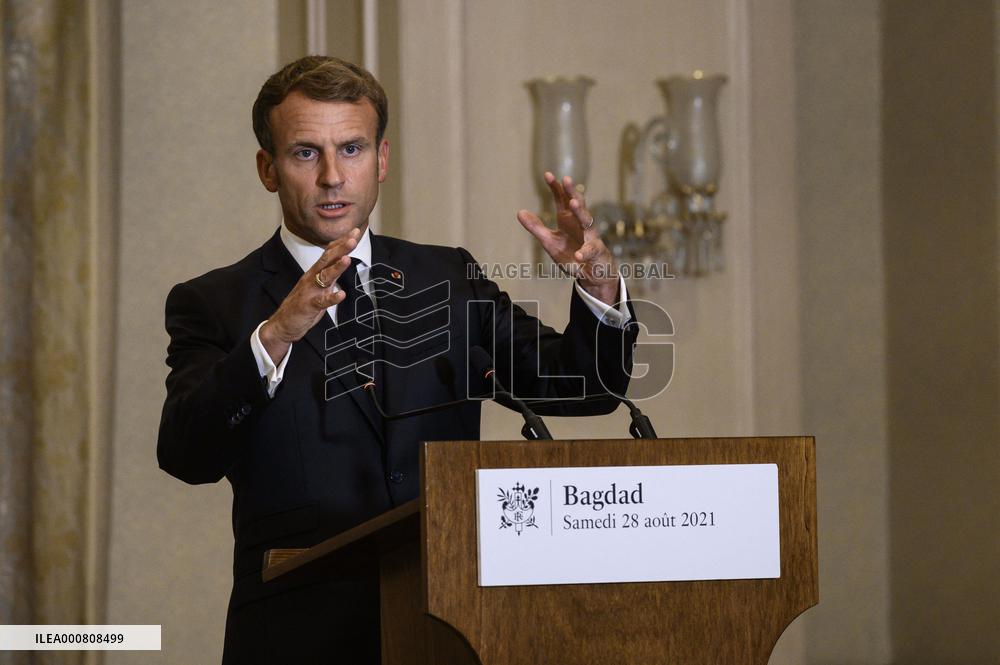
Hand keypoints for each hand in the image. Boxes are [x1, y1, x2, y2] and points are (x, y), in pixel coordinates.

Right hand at [259, 228, 358, 362]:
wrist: (283, 323)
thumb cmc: (303, 303)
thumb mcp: (318, 284)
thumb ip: (329, 273)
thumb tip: (343, 260)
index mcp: (315, 272)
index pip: (330, 253)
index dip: (342, 242)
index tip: (355, 230)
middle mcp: (312, 278)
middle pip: (328, 259)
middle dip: (341, 248)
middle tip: (353, 238)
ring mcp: (311, 291)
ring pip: (325, 277)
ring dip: (337, 268)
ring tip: (347, 259)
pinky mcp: (309, 306)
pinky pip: (322, 301)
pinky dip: (332, 298)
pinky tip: (342, 295)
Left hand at [517, 172, 619, 305]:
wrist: (592, 273)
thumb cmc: (571, 254)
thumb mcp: (550, 241)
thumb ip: (537, 227)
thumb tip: (519, 212)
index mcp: (568, 219)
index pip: (562, 199)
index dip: (556, 187)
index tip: (547, 175)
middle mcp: (581, 224)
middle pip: (577, 204)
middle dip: (571, 192)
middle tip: (566, 179)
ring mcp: (591, 237)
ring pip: (587, 221)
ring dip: (580, 212)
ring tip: (572, 203)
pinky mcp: (597, 252)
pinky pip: (591, 250)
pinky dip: (584, 252)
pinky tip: (578, 255)